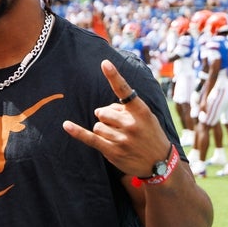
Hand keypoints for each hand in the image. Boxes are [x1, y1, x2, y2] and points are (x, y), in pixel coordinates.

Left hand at [62, 59, 170, 176]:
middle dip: (107, 118)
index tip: (105, 63)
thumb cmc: (151, 136)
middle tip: (120, 127)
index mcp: (141, 111)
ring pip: (98, 126)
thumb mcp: (147, 118)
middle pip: (103, 112)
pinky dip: (77, 132)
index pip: (125, 91)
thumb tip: (100, 111)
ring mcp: (122, 138)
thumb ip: (125, 109)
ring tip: (118, 138)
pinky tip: (66, 125)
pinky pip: (90, 138)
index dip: (114, 76)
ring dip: (103, 130)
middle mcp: (131, 124)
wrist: (161, 163)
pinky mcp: (113, 151)